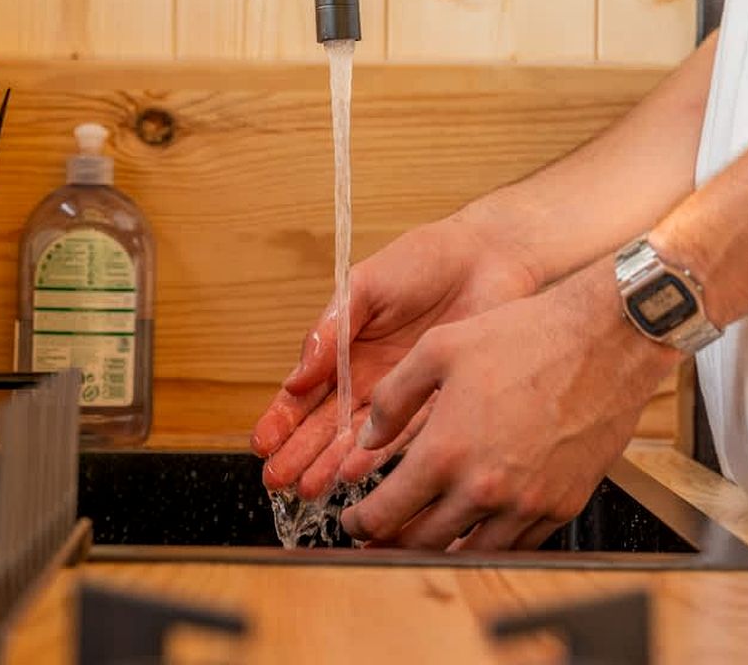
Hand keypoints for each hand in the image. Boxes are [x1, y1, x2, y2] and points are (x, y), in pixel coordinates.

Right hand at [251, 211, 543, 496]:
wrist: (487, 259)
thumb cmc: (422, 263)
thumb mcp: (364, 287)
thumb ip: (330, 331)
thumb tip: (296, 377)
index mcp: (345, 350)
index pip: (305, 392)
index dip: (282, 418)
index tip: (260, 442)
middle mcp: (370, 380)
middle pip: (326, 425)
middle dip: (299, 453)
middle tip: (275, 480)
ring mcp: (402, 396)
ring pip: (359, 439)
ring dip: (331, 464)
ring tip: (307, 488)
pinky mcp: (437, 404)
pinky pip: (404, 436)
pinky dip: (379, 455)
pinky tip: (354, 474)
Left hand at [338, 257, 681, 550]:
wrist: (604, 340)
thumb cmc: (526, 336)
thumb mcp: (439, 349)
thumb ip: (394, 397)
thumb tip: (367, 436)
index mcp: (446, 451)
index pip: (387, 512)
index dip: (360, 524)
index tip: (352, 522)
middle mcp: (485, 487)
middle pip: (422, 542)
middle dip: (391, 544)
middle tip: (377, 540)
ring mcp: (528, 503)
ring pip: (470, 552)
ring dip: (439, 552)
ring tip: (421, 542)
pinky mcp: (563, 504)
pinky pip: (519, 546)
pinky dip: (490, 545)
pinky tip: (476, 532)